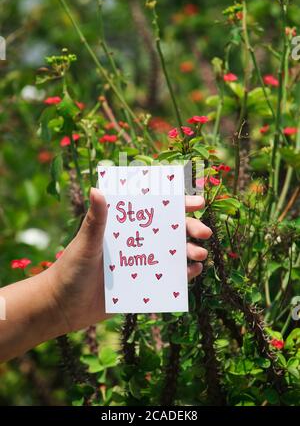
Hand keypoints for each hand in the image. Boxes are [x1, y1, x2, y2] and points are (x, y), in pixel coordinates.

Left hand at [46, 189, 211, 331]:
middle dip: (190, 229)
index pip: (153, 210)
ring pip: (172, 254)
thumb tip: (97, 189)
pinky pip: (166, 279)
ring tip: (199, 255)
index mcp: (123, 227)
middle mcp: (135, 243)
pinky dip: (182, 275)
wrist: (61, 308)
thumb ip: (95, 220)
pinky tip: (192, 273)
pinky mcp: (140, 286)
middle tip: (204, 233)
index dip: (177, 204)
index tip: (198, 202)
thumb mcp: (85, 244)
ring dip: (189, 251)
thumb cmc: (69, 270)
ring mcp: (139, 265)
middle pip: (169, 231)